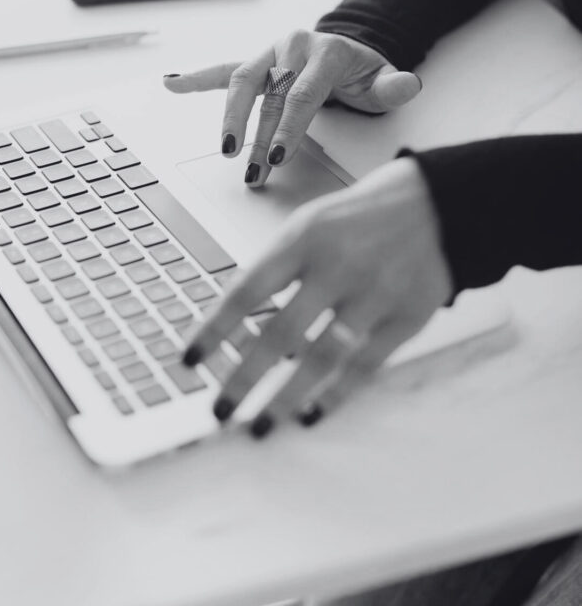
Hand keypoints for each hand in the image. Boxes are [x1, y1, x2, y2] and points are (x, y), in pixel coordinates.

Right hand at [163, 29, 420, 185]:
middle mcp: (293, 46)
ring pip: (241, 82)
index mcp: (324, 51)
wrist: (348, 51)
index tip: (277, 157)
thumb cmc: (363, 74)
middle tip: (251, 167)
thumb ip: (394, 86)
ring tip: (225, 150)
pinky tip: (172, 84)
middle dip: (257, 134)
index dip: (288, 127)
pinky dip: (196, 78)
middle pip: (268, 93)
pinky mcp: (255, 63)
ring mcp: (270, 54)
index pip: (301, 94)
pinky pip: (223, 70)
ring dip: (229, 118)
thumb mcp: (383, 80)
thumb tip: (408, 84)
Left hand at [182, 156, 452, 434]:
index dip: (215, 329)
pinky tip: (312, 413)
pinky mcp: (405, 317)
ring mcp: (373, 294)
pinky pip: (364, 365)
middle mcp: (336, 267)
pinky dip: (336, 393)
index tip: (190, 359)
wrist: (438, 204)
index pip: (246, 290)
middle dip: (244, 377)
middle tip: (220, 410)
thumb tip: (239, 324)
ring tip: (261, 425)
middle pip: (280, 333)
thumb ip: (279, 269)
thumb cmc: (360, 218)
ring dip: (286, 397)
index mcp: (303, 238)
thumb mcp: (311, 224)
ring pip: (321, 357)